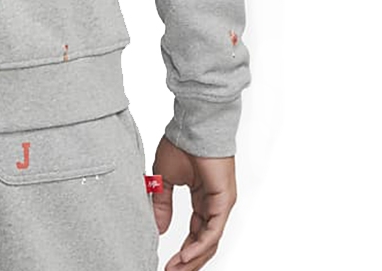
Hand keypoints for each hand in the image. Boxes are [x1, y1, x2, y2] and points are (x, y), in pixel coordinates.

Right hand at [151, 137, 237, 269]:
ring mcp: (221, 205)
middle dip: (188, 262)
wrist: (193, 125)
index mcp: (202, 199)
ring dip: (192, 259)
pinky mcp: (224, 202)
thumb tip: (158, 228)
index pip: (195, 233)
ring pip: (209, 242)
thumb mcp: (164, 178)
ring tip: (176, 270)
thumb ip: (162, 204)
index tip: (168, 263)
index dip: (182, 250)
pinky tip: (186, 257)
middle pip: (204, 243)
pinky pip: (213, 231)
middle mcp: (214, 205)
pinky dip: (199, 246)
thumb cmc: (181, 143)